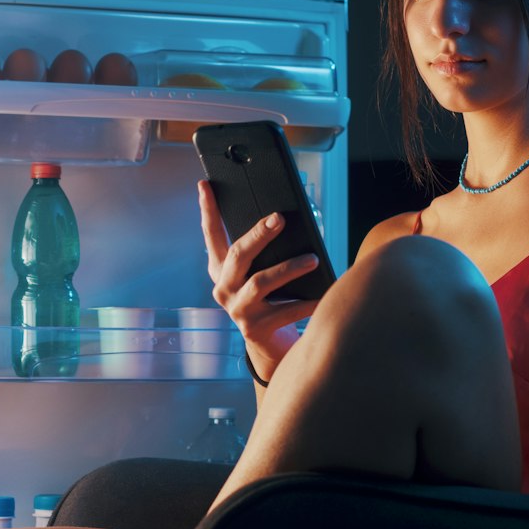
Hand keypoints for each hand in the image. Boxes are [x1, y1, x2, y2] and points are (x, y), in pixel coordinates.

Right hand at [197, 180, 323, 376]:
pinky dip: (307, 303)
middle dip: (259, 234)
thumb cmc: (270, 298)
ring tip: (313, 259)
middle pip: (238, 255)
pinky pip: (285, 311)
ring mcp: (237, 309)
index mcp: (221, 269)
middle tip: (279, 218)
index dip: (207, 209)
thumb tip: (289, 224)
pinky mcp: (254, 329)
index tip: (205, 184)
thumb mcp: (260, 272)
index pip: (212, 234)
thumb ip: (265, 253)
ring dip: (289, 268)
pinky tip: (323, 295)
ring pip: (261, 282)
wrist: (269, 344)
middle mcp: (223, 288)